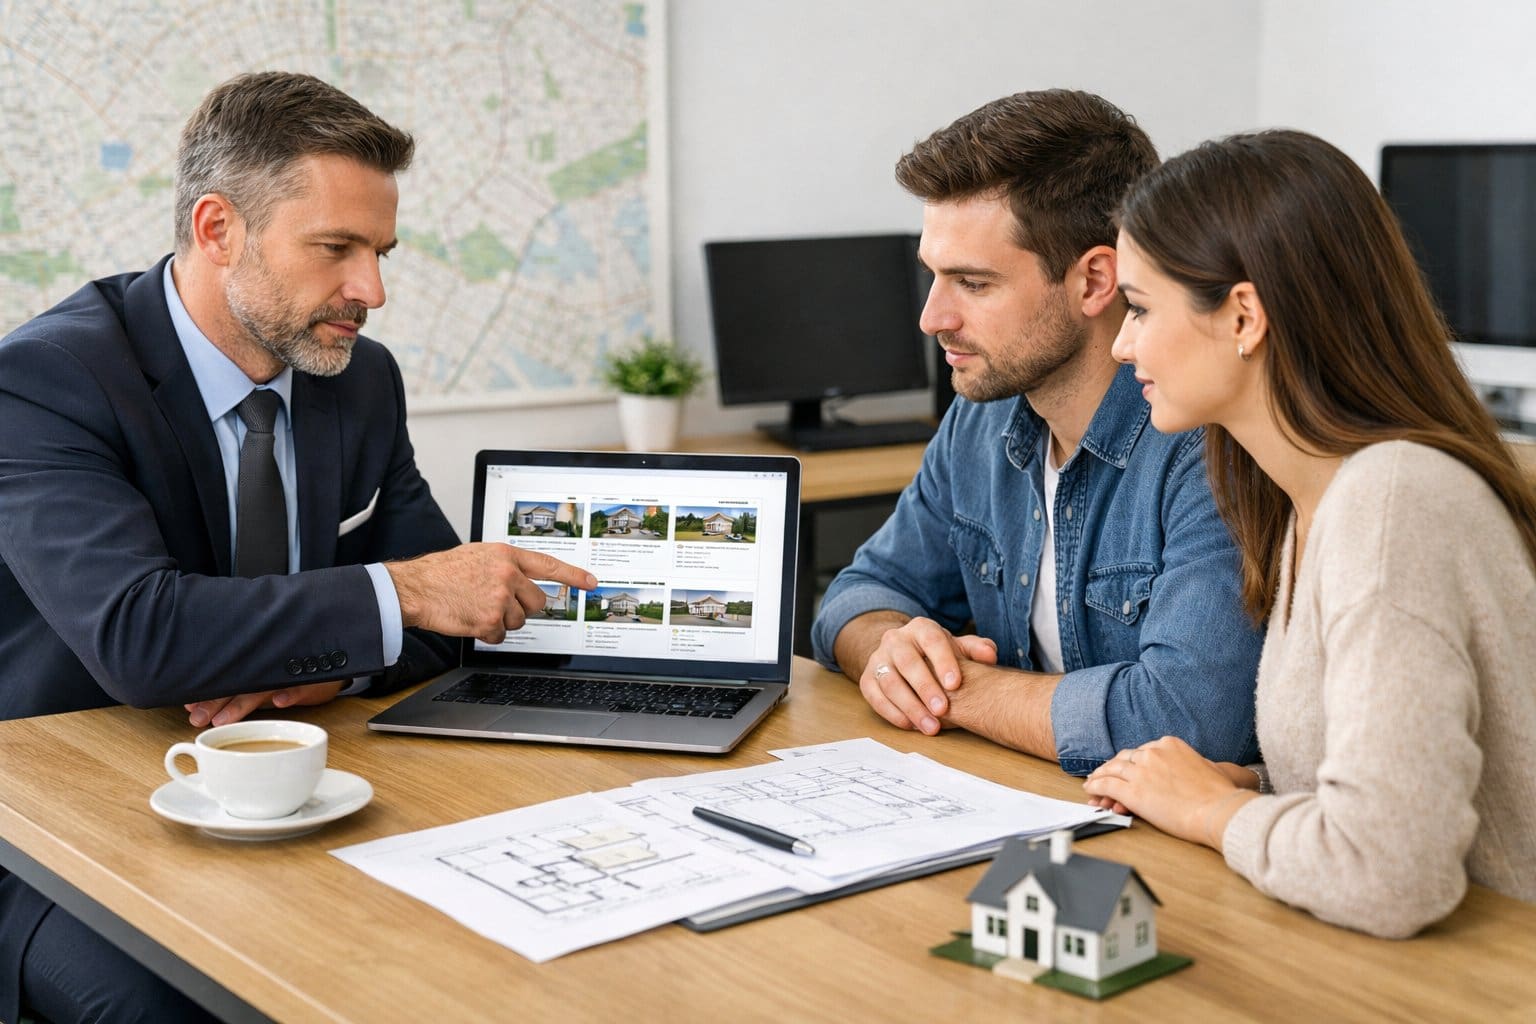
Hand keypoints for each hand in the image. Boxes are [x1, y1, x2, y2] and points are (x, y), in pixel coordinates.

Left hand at [185, 681, 345, 727]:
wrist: (336, 657)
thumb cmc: (293, 672)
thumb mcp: (266, 679)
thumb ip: (237, 692)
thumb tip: (196, 705)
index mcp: (255, 670)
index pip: (225, 681)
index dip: (207, 694)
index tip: (188, 707)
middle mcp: (268, 670)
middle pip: (237, 686)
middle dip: (215, 703)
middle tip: (197, 719)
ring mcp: (289, 673)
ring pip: (262, 688)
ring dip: (242, 704)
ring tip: (223, 720)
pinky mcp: (312, 679)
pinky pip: (301, 686)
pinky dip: (290, 694)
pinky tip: (279, 702)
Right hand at [387, 543, 596, 644]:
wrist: (415, 587)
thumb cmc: (442, 572)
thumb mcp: (479, 555)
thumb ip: (504, 564)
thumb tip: (524, 579)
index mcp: (506, 555)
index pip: (549, 565)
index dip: (573, 575)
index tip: (591, 583)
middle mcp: (507, 575)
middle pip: (537, 602)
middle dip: (523, 608)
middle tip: (499, 604)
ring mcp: (500, 598)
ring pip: (519, 621)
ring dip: (501, 621)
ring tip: (477, 607)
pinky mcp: (489, 620)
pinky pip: (500, 635)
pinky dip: (487, 633)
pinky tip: (470, 619)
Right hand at [858, 616, 997, 734]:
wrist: (899, 655)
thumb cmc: (934, 654)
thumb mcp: (956, 648)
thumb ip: (974, 650)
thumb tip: (990, 654)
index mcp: (920, 628)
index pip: (931, 640)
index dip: (943, 662)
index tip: (955, 684)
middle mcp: (895, 640)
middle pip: (908, 662)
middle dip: (925, 688)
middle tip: (943, 711)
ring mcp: (878, 659)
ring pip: (890, 682)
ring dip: (911, 707)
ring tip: (930, 726)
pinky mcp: (867, 679)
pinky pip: (875, 697)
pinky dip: (893, 713)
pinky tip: (911, 725)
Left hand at [1082, 736, 1257, 847]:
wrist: (1219, 810)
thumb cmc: (1218, 794)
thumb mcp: (1204, 766)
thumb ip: (1187, 763)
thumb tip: (1187, 768)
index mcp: (1169, 744)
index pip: (1142, 751)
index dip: (1131, 761)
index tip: (1126, 767)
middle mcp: (1152, 753)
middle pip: (1124, 758)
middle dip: (1113, 767)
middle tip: (1104, 773)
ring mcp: (1141, 771)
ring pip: (1112, 770)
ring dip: (1099, 776)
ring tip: (1092, 783)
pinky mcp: (1133, 791)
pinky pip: (1107, 785)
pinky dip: (1095, 787)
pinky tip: (1091, 790)